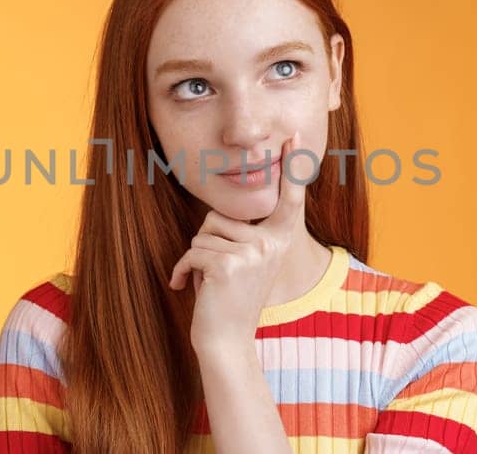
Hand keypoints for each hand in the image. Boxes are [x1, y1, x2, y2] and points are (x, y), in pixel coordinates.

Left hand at [168, 131, 315, 350]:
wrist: (225, 340)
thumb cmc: (230, 298)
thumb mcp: (246, 261)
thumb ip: (243, 235)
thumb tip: (221, 214)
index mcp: (280, 240)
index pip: (288, 198)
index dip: (292, 167)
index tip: (294, 136)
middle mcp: (272, 244)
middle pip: (220, 216)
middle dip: (207, 241)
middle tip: (216, 272)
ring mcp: (252, 254)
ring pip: (203, 234)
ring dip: (195, 259)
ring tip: (208, 283)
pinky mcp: (229, 265)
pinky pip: (192, 252)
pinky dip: (182, 271)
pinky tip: (185, 288)